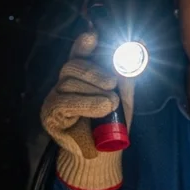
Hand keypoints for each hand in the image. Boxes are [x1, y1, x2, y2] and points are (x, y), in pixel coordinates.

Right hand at [41, 31, 134, 189]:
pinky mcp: (50, 115)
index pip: (79, 54)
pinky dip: (85, 103)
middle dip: (94, 72)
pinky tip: (102, 107)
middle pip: (72, 66)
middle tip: (113, 83)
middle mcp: (65, 83)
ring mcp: (55, 98)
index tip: (93, 35)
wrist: (103, 154)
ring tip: (112, 103)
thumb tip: (139, 46)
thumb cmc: (112, 124)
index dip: (84, 44)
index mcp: (82, 76)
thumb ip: (127, 74)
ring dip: (94, 91)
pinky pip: (65, 103)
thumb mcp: (124, 97)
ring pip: (69, 83)